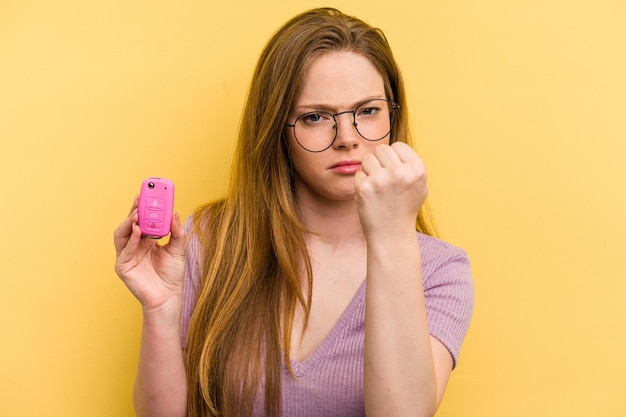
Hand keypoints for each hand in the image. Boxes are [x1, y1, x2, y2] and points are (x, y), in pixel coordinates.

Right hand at [114, 197, 185, 312]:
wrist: (168, 296)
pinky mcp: (123, 266)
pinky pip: (124, 250)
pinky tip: (138, 230)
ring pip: (121, 234)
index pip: (141, 219)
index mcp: (146, 240)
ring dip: (128, 223)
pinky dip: (131, 240)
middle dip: (133, 210)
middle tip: (140, 199)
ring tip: (137, 214)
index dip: (142, 206)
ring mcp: (127, 255)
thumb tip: (174, 213)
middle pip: (129, 223)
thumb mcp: (178, 249)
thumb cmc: (171, 274)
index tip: (147, 193)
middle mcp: (134, 245)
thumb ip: (176, 232)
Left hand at [354, 142, 427, 237]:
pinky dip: (361, 183)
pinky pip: (358, 174)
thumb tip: (393, 147)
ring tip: (378, 187)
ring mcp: (382, 180)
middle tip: (384, 180)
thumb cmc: (404, 207)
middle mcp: (401, 173)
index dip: (393, 158)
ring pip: (367, 159)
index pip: (397, 145)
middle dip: (380, 162)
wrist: (392, 234)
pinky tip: (370, 196)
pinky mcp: (365, 188)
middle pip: (381, 149)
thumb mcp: (419, 185)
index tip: (395, 173)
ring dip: (369, 171)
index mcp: (417, 169)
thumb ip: (409, 164)